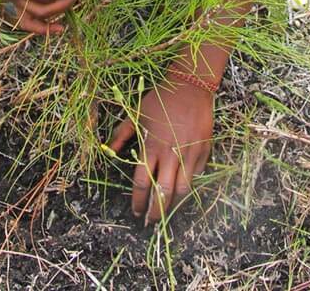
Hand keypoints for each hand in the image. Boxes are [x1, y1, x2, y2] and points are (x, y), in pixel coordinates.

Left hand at [110, 77, 213, 222]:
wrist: (190, 87)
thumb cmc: (160, 99)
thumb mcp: (136, 113)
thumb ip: (120, 134)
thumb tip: (107, 151)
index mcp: (152, 146)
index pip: (142, 182)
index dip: (137, 201)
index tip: (135, 211)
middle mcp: (171, 154)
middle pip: (163, 193)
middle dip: (156, 212)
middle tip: (150, 222)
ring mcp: (189, 154)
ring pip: (183, 190)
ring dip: (174, 205)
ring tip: (167, 212)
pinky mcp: (203, 152)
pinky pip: (196, 176)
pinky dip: (189, 187)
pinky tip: (181, 192)